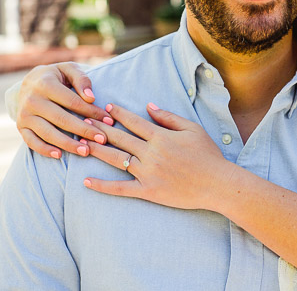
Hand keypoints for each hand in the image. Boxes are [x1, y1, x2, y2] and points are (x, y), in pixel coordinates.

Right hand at [16, 62, 112, 158]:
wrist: (30, 81)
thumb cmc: (56, 76)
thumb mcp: (69, 69)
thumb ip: (82, 79)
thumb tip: (91, 98)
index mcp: (45, 84)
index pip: (73, 102)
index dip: (92, 112)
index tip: (109, 120)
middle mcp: (32, 100)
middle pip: (62, 119)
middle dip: (84, 131)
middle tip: (102, 139)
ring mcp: (24, 115)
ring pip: (48, 133)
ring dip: (68, 144)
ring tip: (86, 151)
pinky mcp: (21, 126)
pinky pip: (32, 141)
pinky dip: (44, 150)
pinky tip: (60, 155)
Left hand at [82, 103, 232, 210]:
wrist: (217, 183)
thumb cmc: (207, 154)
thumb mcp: (192, 129)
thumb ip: (168, 117)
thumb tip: (148, 106)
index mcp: (161, 137)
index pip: (133, 122)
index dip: (117, 114)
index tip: (104, 108)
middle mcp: (151, 153)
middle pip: (119, 138)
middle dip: (99, 128)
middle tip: (82, 121)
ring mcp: (148, 173)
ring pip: (116, 159)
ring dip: (96, 150)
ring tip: (79, 143)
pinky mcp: (148, 191)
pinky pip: (120, 188)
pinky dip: (102, 185)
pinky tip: (86, 181)